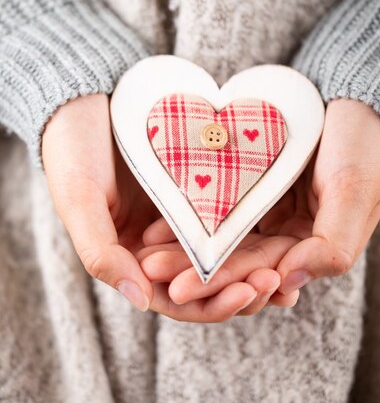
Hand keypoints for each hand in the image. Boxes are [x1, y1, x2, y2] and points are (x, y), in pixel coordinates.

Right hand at [42, 94, 277, 320]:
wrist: (85, 98)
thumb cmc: (72, 149)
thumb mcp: (79, 200)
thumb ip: (102, 253)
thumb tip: (141, 302)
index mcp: (130, 258)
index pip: (175, 298)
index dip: (211, 304)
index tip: (245, 292)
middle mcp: (159, 244)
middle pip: (207, 282)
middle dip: (243, 287)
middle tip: (277, 281)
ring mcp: (181, 216)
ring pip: (224, 253)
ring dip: (254, 262)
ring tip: (286, 264)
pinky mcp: (198, 188)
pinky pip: (230, 212)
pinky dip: (253, 224)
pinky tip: (283, 226)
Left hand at [139, 98, 379, 307]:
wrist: (350, 95)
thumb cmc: (362, 144)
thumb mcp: (355, 193)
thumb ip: (332, 245)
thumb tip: (289, 283)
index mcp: (311, 247)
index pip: (263, 274)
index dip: (223, 283)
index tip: (182, 288)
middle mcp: (285, 234)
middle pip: (234, 260)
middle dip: (193, 270)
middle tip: (151, 270)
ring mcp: (265, 210)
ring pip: (220, 237)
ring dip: (184, 248)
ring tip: (145, 255)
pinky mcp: (248, 184)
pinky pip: (216, 204)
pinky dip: (190, 215)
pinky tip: (157, 223)